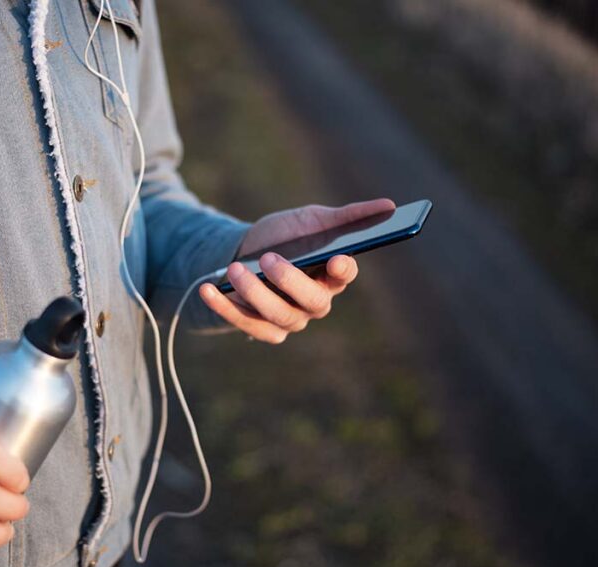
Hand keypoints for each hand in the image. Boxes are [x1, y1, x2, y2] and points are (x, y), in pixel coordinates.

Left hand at [200, 199, 395, 342]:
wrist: (245, 253)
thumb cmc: (286, 237)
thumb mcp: (311, 220)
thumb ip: (347, 216)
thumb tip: (390, 205)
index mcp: (332, 274)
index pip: (344, 276)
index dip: (343, 270)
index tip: (339, 257)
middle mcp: (314, 302)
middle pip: (310, 301)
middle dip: (289, 281)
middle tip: (268, 260)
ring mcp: (289, 320)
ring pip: (277, 316)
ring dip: (254, 294)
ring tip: (235, 270)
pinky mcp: (261, 329)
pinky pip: (245, 324)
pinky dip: (225, 307)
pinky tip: (208, 290)